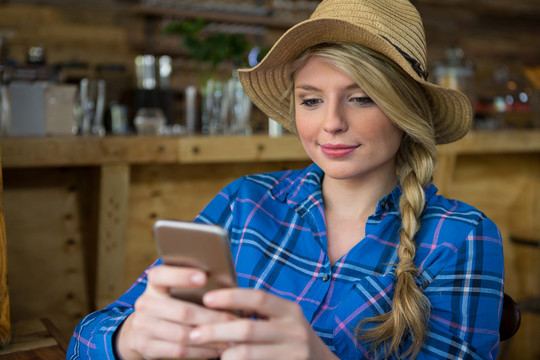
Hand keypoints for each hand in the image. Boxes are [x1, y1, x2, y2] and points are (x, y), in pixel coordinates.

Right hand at [115, 265, 236, 359]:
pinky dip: (201, 351)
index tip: (204, 277)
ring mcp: (144, 326)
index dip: (181, 276)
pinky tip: (217, 349)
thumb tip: (226, 285)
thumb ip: (192, 287)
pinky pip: (180, 351)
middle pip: (182, 311)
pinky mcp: (147, 346)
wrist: (140, 331)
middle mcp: (146, 304)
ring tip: (230, 338)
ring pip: (183, 334)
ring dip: (210, 337)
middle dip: (212, 317)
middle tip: (235, 320)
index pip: (162, 275)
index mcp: (154, 285)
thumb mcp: (173, 292)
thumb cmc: (170, 305)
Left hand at [188, 289, 339, 359]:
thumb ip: (254, 304)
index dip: (231, 297)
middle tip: (194, 334)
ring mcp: (293, 354)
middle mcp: (294, 331)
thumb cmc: (290, 336)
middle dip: (217, 331)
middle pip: (248, 329)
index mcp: (290, 310)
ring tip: (211, 352)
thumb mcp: (280, 316)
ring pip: (248, 354)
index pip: (258, 298)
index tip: (207, 299)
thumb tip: (219, 280)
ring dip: (225, 354)